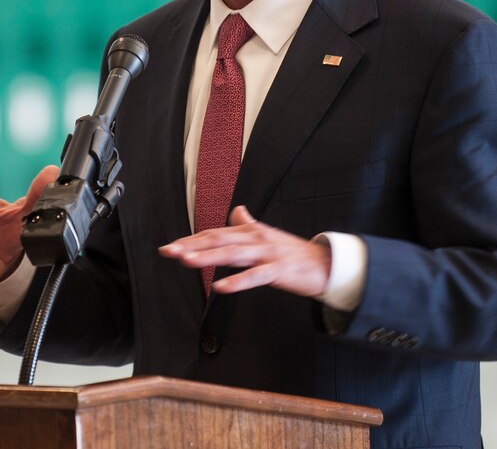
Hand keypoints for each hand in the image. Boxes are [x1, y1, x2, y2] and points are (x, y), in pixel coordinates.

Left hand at [158, 206, 331, 296]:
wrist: (327, 264)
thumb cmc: (294, 252)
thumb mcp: (268, 234)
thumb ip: (249, 223)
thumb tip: (236, 209)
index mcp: (250, 232)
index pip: (215, 234)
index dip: (191, 240)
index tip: (170, 247)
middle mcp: (256, 239)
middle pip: (219, 240)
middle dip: (191, 246)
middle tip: (169, 251)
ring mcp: (268, 253)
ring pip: (233, 255)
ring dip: (208, 258)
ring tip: (186, 262)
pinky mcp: (280, 271)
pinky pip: (255, 276)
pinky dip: (237, 281)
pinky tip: (219, 287)